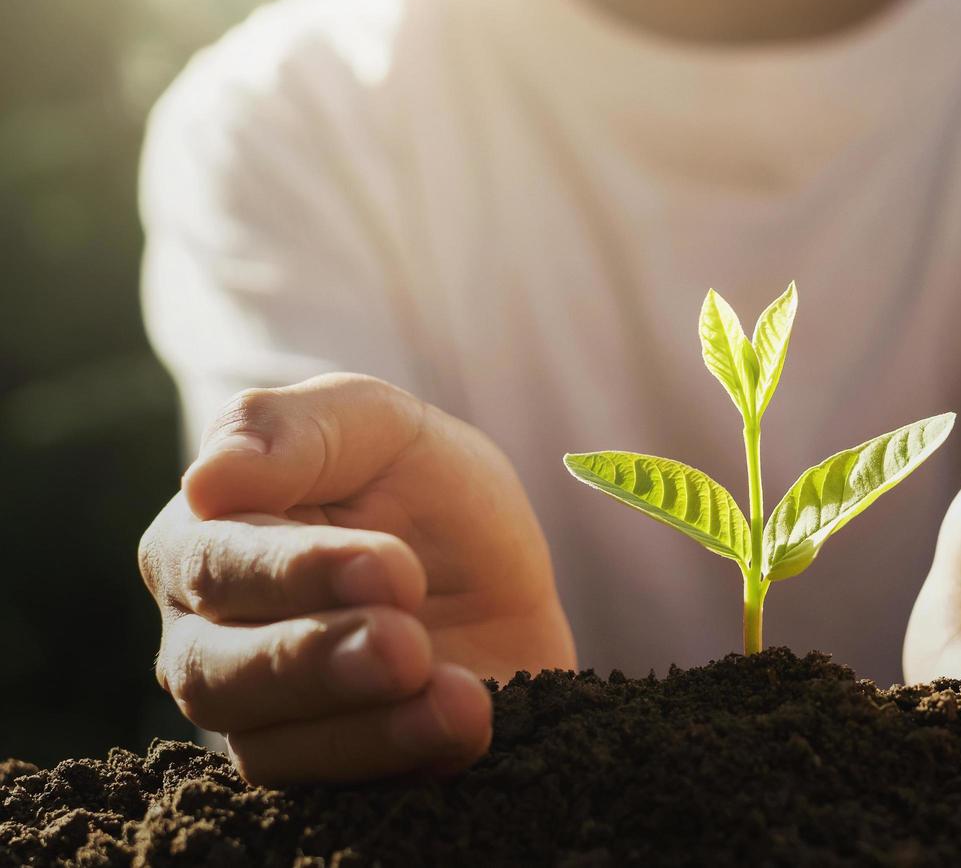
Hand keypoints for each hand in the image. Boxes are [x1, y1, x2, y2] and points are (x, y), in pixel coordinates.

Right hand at [139, 373, 574, 784]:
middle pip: (218, 674)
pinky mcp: (331, 772)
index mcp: (201, 544)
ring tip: (457, 700)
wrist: (501, 571)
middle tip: (409, 644)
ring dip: (366, 729)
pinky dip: (401, 764)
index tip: (391, 569)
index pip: (213, 566)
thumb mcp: (372, 423)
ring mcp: (265, 720)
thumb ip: (290, 428)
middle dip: (318, 660)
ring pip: (271, 748)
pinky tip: (465, 727)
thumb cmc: (416, 484)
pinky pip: (339, 794)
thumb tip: (206, 478)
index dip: (296, 572)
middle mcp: (209, 643)